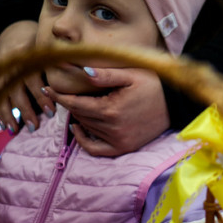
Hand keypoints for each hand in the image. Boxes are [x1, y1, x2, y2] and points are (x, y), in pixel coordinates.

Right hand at [0, 20, 51, 131]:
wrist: (13, 30)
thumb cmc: (39, 42)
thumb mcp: (50, 46)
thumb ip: (62, 61)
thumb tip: (85, 77)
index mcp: (27, 54)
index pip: (33, 77)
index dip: (41, 95)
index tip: (51, 112)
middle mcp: (10, 62)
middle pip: (15, 88)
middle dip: (25, 108)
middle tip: (35, 126)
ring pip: (0, 93)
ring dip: (7, 113)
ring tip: (15, 130)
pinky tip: (4, 124)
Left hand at [47, 66, 170, 155]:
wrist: (175, 104)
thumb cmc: (152, 84)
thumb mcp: (129, 74)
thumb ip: (104, 75)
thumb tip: (82, 72)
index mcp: (111, 109)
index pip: (75, 104)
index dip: (59, 96)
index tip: (47, 89)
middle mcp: (113, 128)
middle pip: (79, 116)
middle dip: (71, 103)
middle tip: (69, 92)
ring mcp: (119, 141)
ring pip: (86, 128)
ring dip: (79, 116)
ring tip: (80, 104)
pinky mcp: (124, 147)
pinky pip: (95, 149)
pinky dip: (84, 140)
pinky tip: (79, 128)